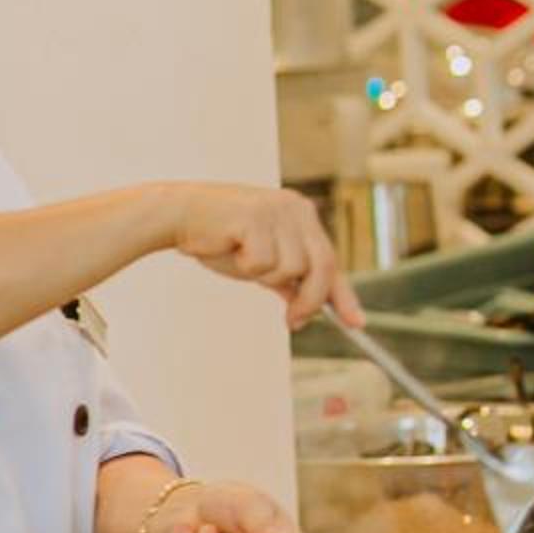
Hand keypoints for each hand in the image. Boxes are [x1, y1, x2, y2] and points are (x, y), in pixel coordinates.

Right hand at [171, 184, 359, 329]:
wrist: (177, 215)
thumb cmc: (220, 238)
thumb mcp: (263, 262)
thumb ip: (289, 279)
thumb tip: (309, 309)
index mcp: (303, 216)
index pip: (331, 260)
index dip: (344, 295)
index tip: (356, 323)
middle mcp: (297, 209)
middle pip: (322, 267)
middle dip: (309, 301)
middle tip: (293, 322)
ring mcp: (278, 210)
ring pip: (290, 269)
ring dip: (264, 276)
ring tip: (241, 258)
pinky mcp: (256, 216)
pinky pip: (262, 263)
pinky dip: (245, 266)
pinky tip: (229, 248)